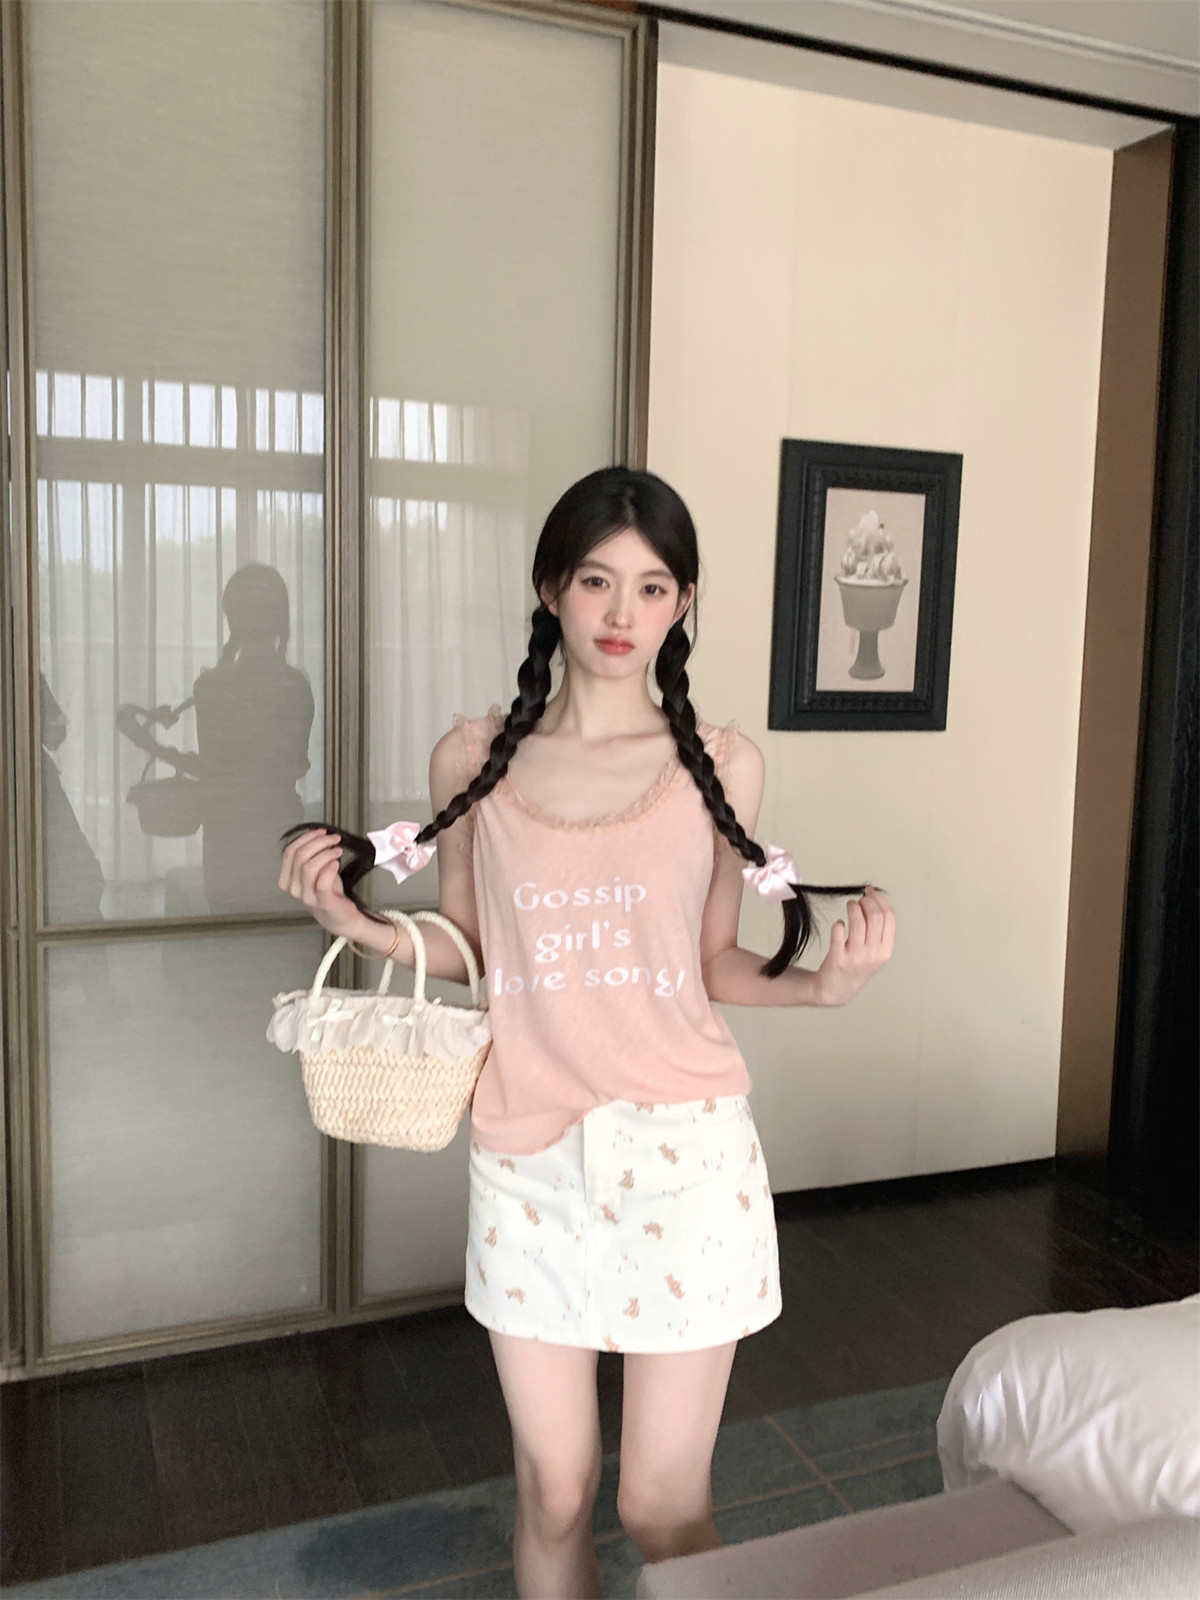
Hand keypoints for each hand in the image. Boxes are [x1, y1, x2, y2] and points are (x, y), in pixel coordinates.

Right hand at [278, 826, 366, 941]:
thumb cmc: (327, 891)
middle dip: (319, 842)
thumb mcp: (315, 870)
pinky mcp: (323, 902)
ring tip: (338, 850)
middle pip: (300, 856)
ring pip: (309, 867)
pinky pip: (321, 882)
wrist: (340, 916)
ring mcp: (307, 897)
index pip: (289, 851)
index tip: (321, 831)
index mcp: (287, 879)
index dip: (306, 837)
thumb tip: (319, 833)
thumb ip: (312, 854)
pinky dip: (329, 868)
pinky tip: (336, 863)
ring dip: (326, 853)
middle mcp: (293, 889)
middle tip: (334, 839)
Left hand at [814, 886, 894, 1007]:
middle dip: (866, 901)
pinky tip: (839, 924)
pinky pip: (838, 933)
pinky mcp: (838, 958)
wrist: (837, 990)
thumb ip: (879, 931)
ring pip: (858, 922)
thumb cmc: (857, 966)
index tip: (870, 892)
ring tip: (849, 906)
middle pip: (875, 916)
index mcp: (886, 950)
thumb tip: (875, 900)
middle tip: (858, 899)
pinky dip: (838, 924)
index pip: (889, 917)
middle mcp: (873, 954)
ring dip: (853, 907)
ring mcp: (856, 957)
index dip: (880, 899)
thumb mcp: (876, 953)